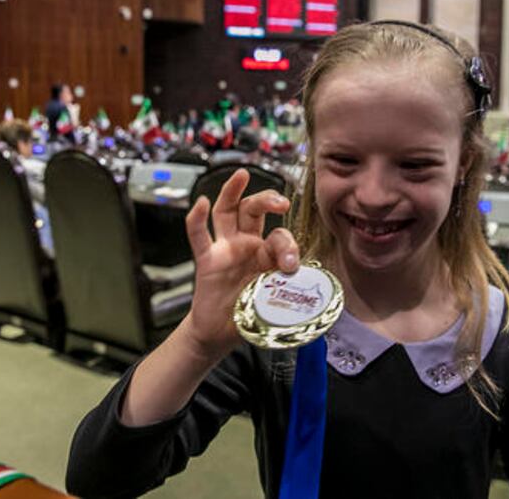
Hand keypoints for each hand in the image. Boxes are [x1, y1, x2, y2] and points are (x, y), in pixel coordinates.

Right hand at [181, 168, 298, 357]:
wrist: (221, 334)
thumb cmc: (251, 312)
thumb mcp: (275, 298)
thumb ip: (289, 290)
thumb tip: (311, 293)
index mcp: (266, 252)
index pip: (278, 235)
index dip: (287, 246)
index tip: (290, 265)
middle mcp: (246, 244)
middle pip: (253, 210)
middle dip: (267, 200)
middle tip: (281, 202)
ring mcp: (225, 250)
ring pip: (226, 212)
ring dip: (233, 192)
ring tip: (241, 174)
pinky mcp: (207, 261)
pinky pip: (199, 237)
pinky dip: (197, 219)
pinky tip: (201, 202)